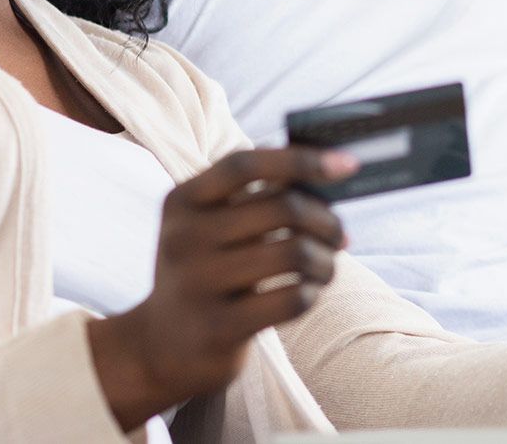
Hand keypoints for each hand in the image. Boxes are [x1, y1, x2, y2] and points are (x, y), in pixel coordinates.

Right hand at [88, 146, 357, 427]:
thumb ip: (253, 195)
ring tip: (325, 267)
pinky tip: (308, 292)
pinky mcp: (218, 328)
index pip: (244, 165)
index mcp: (182, 200)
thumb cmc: (204, 271)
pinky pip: (291, 299)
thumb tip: (324, 168)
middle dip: (325, 219)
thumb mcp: (208, 226)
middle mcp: (183, 237)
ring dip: (325, 259)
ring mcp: (197, 284)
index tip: (346, 165)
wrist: (160, 347)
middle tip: (339, 234)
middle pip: (282, 207)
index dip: (300, 159)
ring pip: (294, 253)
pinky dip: (312, 292)